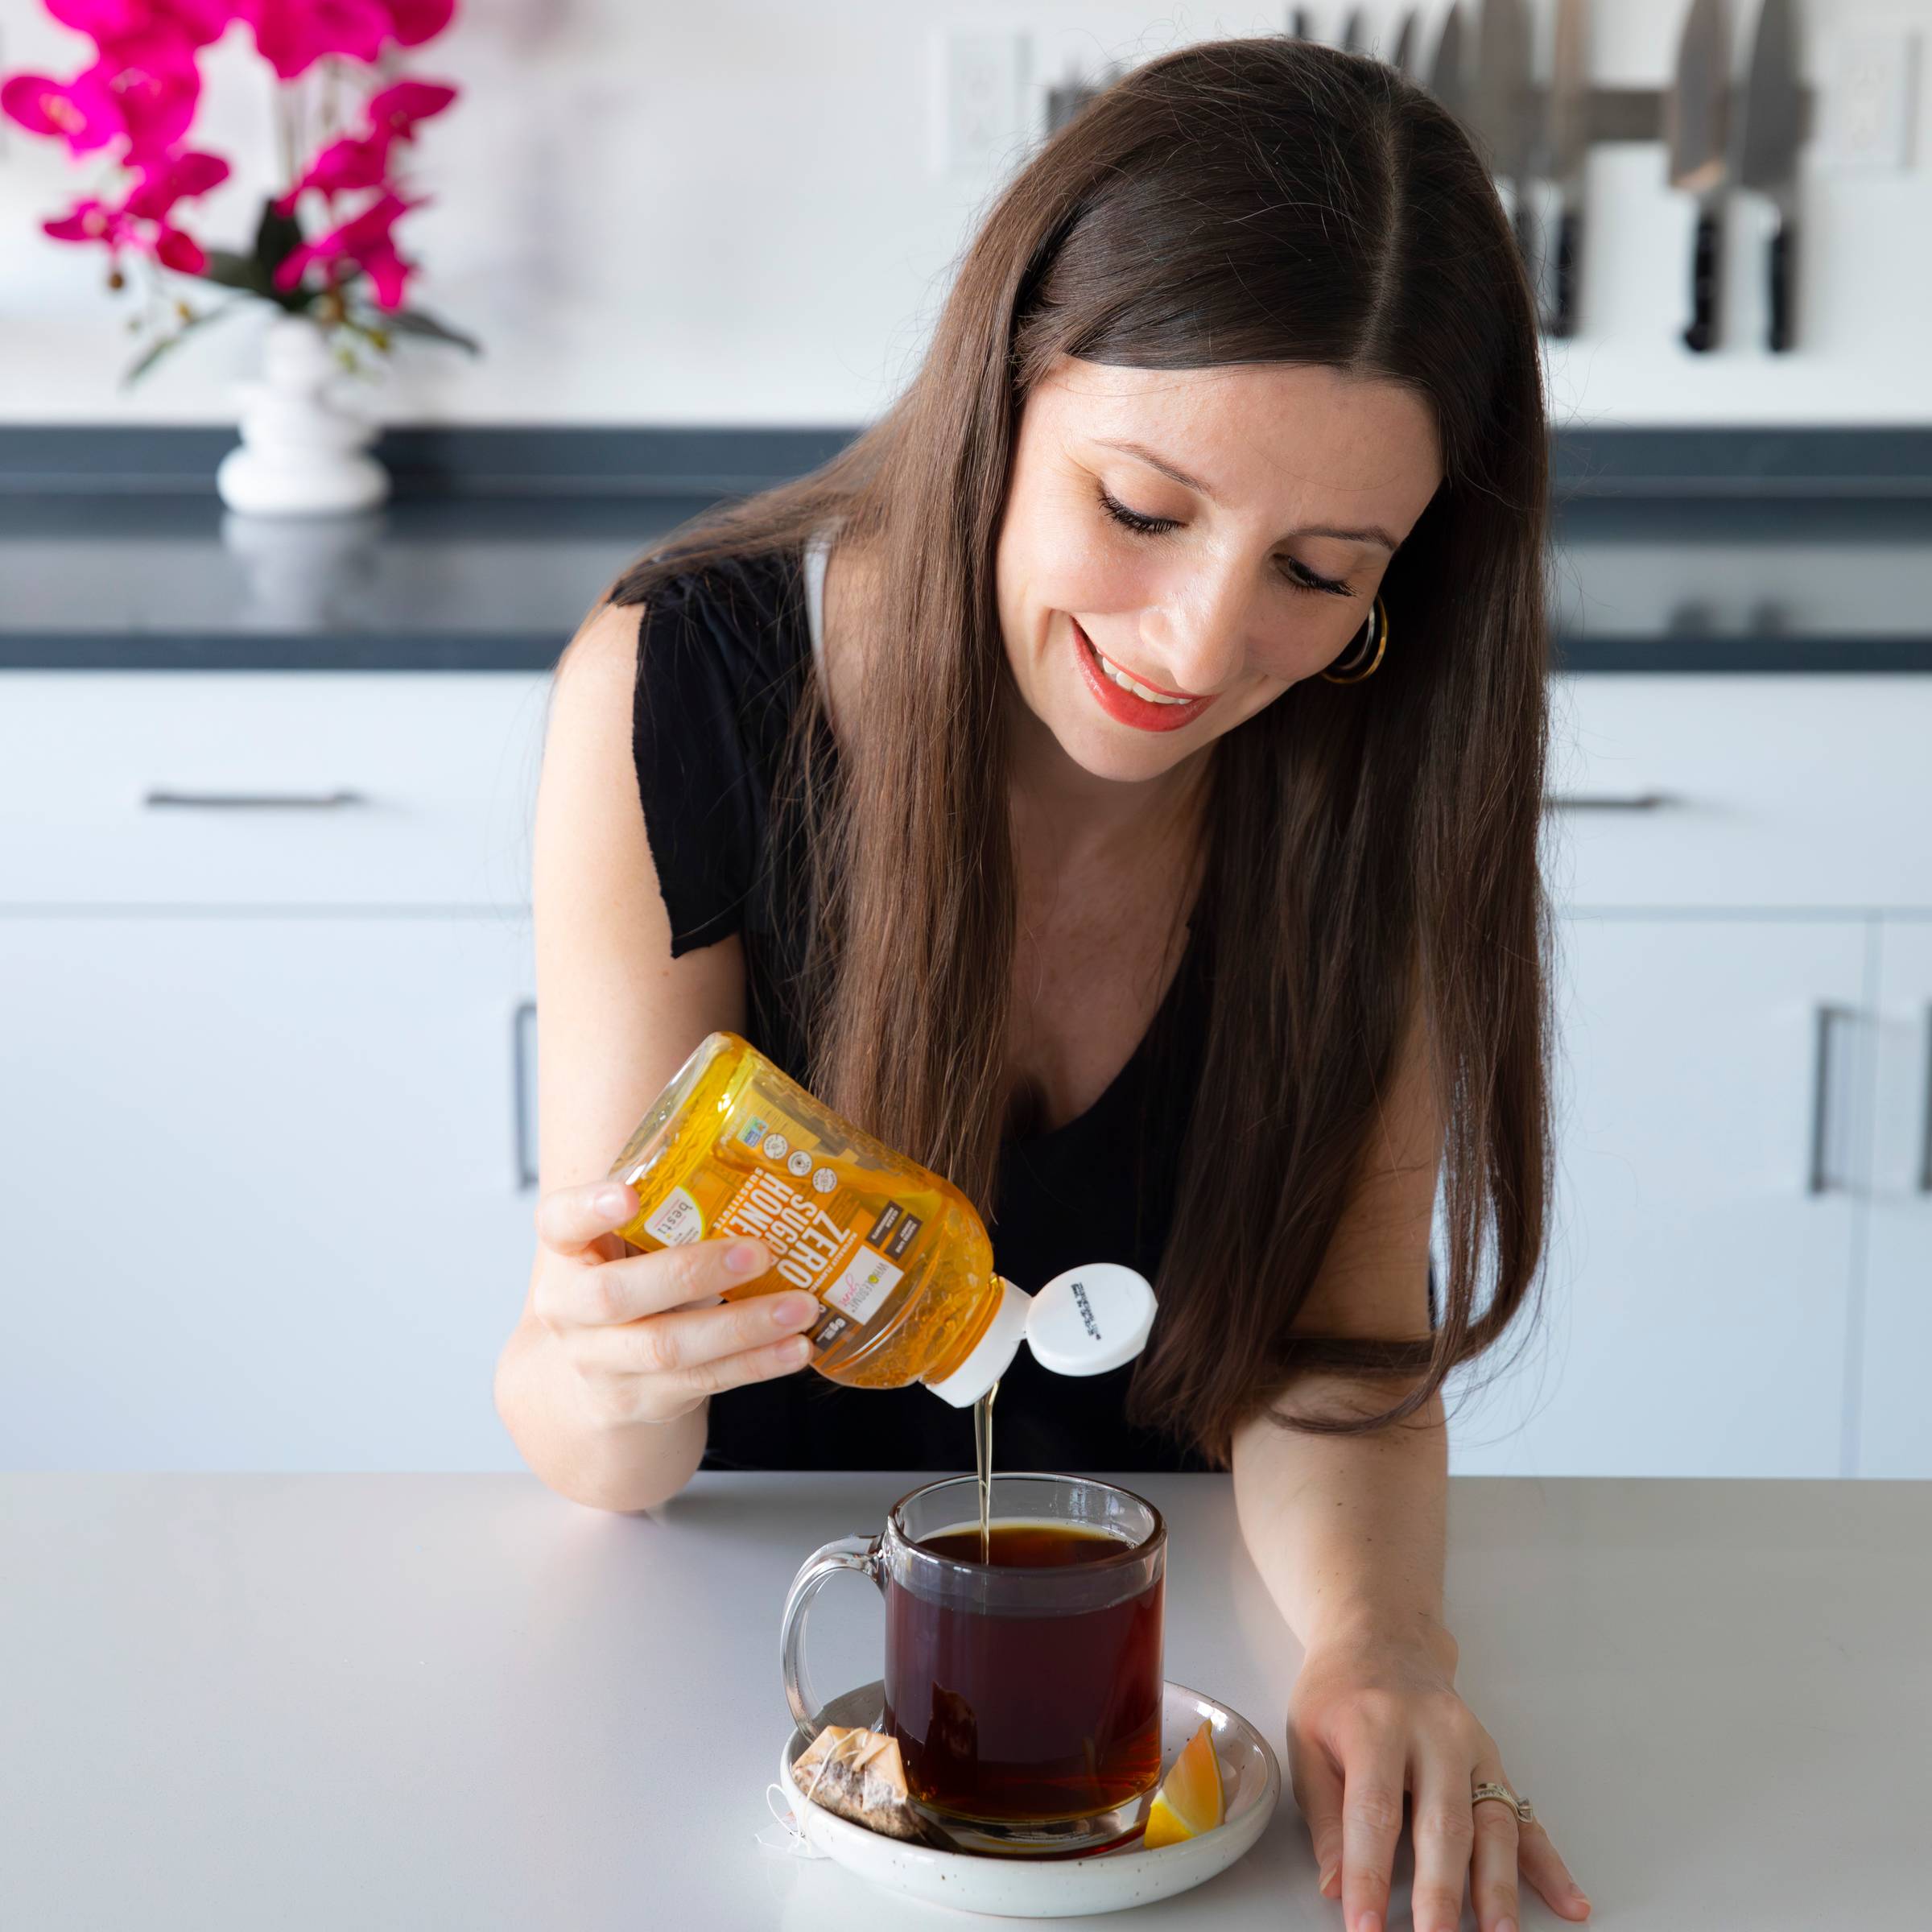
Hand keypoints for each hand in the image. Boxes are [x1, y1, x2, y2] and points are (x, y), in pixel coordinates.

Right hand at [530, 1180, 818, 1425]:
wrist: (591, 1376)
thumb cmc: (629, 1283)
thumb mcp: (629, 1246)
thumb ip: (669, 1214)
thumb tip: (764, 1179)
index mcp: (566, 1254)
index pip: (558, 1222)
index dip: (589, 1207)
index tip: (629, 1193)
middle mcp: (569, 1311)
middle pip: (615, 1295)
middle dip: (691, 1272)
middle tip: (758, 1252)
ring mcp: (600, 1363)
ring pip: (668, 1347)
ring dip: (743, 1327)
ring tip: (801, 1306)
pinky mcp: (639, 1400)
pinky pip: (702, 1381)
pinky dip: (756, 1363)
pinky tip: (795, 1347)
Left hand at [1287, 1626, 1590, 1931]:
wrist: (1381, 1638)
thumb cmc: (1339, 1695)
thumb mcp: (1307, 1741)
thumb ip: (1324, 1817)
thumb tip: (1335, 1888)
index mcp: (1375, 1725)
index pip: (1374, 1811)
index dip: (1369, 1875)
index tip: (1366, 1927)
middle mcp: (1433, 1734)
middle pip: (1443, 1824)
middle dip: (1442, 1895)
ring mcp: (1472, 1747)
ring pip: (1493, 1825)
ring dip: (1499, 1890)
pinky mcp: (1496, 1761)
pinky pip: (1526, 1817)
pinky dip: (1549, 1865)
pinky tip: (1571, 1903)